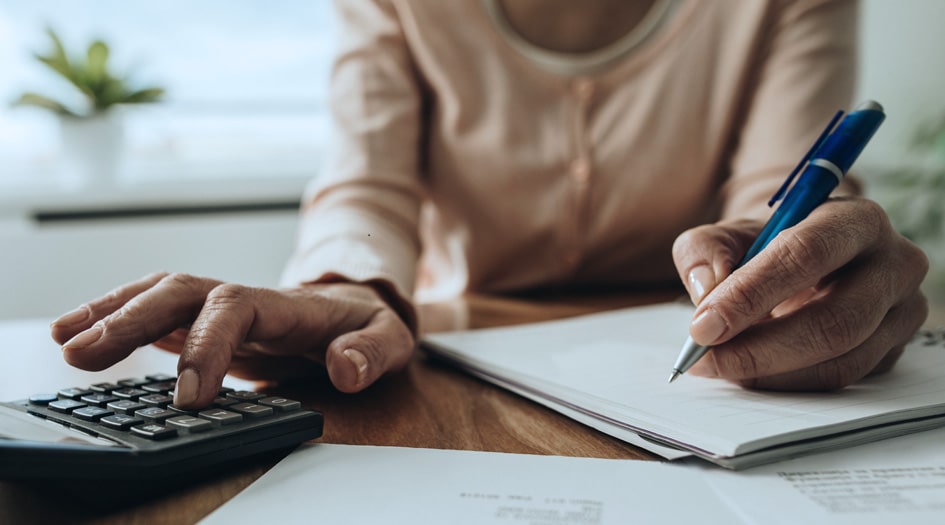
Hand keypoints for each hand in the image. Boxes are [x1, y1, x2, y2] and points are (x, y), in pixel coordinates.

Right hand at [50, 273, 414, 407]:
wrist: (357, 312)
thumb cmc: (368, 327)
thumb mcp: (389, 339)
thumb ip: (372, 352)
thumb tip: (345, 369)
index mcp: (285, 304)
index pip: (235, 309)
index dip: (207, 345)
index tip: (190, 396)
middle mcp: (245, 298)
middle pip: (181, 292)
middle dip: (132, 319)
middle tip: (84, 355)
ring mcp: (222, 306)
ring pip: (159, 294)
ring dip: (112, 312)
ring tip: (65, 340)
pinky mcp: (206, 320)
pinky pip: (157, 311)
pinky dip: (116, 317)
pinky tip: (80, 333)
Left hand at [672, 197, 928, 389]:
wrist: (805, 260)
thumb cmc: (766, 245)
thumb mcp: (726, 235)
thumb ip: (704, 252)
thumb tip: (707, 289)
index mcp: (855, 219)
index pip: (807, 255)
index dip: (752, 293)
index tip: (704, 325)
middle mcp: (894, 263)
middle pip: (834, 320)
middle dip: (760, 348)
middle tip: (707, 358)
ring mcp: (903, 311)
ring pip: (840, 360)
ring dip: (771, 373)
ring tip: (721, 366)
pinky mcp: (895, 349)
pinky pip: (842, 379)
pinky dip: (788, 383)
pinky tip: (751, 374)